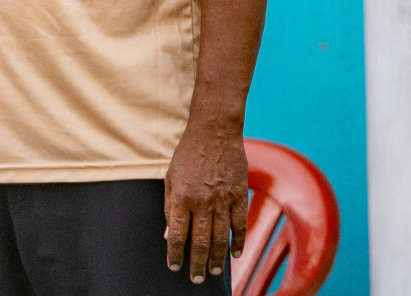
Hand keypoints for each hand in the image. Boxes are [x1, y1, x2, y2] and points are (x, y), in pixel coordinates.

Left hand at [164, 122, 248, 282]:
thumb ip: (171, 207)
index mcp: (182, 196)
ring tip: (211, 272)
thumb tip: (170, 234)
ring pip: (220, 237)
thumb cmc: (188, 153)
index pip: (177, 234)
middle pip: (200, 241)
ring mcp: (224, 199)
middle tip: (194, 279)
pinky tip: (234, 255)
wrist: (215, 131)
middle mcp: (203, 201)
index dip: (175, 253)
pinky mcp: (240, 195)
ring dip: (216, 258)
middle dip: (196, 263)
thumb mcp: (171, 177)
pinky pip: (240, 225)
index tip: (173, 266)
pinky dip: (237, 242)